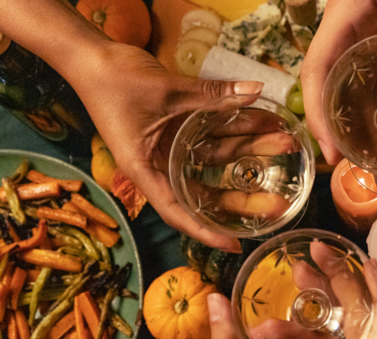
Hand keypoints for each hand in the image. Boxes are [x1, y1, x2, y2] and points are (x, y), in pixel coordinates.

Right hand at [69, 41, 267, 252]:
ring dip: (249, 151)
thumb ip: (213, 94)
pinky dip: (235, 129)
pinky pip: (211, 134)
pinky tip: (263, 124)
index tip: (235, 245)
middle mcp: (160, 164)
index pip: (179, 212)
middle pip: (206, 190)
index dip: (207, 231)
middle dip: (243, 194)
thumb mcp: (168, 91)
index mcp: (146, 170)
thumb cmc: (115, 80)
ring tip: (284, 144)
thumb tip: (256, 89)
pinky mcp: (177, 127)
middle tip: (279, 200)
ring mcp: (170, 146)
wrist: (92, 55)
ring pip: (216, 158)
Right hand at [301, 0, 376, 165]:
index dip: (319, 116)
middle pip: (332, 91)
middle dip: (348, 137)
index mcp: (345, 17)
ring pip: (350, 91)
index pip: (317, 71)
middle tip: (375, 176)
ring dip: (364, 130)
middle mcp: (344, 32)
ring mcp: (359, 37)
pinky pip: (370, 81)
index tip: (335, 154)